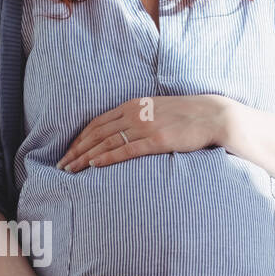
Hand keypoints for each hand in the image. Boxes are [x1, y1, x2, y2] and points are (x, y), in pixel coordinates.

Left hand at [55, 93, 242, 172]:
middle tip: (61, 165)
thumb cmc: (185, 116)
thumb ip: (137, 118)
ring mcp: (145, 126)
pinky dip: (107, 158)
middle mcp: (135, 114)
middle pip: (96, 134)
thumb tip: (121, 132)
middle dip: (76, 150)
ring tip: (70, 170)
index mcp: (133, 105)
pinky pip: (127, 150)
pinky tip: (94, 166)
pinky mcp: (157, 140)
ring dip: (85, 157)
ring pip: (107, 143)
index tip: (67, 152)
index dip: (79, 139)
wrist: (213, 115)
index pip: (97, 123)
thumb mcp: (156, 110)